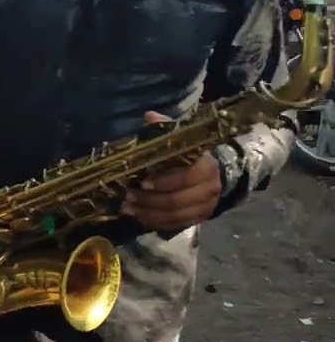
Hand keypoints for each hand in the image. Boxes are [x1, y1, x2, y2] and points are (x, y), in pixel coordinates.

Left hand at [122, 111, 222, 231]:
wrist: (213, 173)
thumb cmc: (190, 155)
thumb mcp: (180, 139)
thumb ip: (166, 129)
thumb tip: (150, 116)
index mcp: (206, 167)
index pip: (185, 178)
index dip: (163, 182)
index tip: (141, 182)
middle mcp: (209, 189)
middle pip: (177, 200)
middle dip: (149, 200)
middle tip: (127, 197)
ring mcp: (206, 206)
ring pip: (175, 215)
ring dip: (148, 213)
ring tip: (127, 208)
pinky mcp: (199, 219)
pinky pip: (176, 225)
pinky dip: (156, 222)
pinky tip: (139, 217)